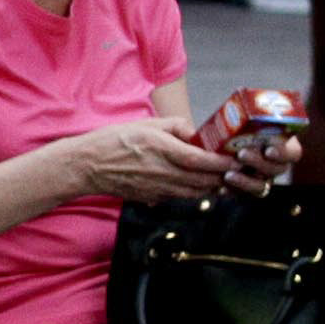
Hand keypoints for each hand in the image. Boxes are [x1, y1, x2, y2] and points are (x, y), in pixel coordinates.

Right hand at [51, 115, 232, 202]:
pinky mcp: (153, 198)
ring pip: (196, 192)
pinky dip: (195, 192)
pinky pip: (181, 197)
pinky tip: (198, 183)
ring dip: (212, 186)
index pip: (201, 160)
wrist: (87, 166)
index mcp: (162, 149)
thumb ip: (175, 126)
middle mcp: (163, 172)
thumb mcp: (145, 124)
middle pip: (204, 181)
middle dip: (224, 176)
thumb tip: (197, 133)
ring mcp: (158, 189)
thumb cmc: (113, 141)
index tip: (236, 159)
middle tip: (237, 169)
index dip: (222, 162)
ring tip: (223, 177)